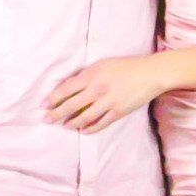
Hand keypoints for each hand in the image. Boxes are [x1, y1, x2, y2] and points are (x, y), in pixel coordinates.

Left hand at [45, 55, 167, 132]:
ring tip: (65, 126)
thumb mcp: (103, 64)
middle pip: (72, 105)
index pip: (67, 89)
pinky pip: (100, 124)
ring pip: (84, 118)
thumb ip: (87, 75)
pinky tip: (83, 131)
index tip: (44, 105)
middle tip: (47, 120)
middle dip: (56, 114)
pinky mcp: (118, 112)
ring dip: (72, 123)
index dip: (53, 98)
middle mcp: (98, 89)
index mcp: (92, 75)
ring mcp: (108, 102)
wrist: (151, 73)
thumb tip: (71, 86)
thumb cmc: (126, 66)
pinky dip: (90, 129)